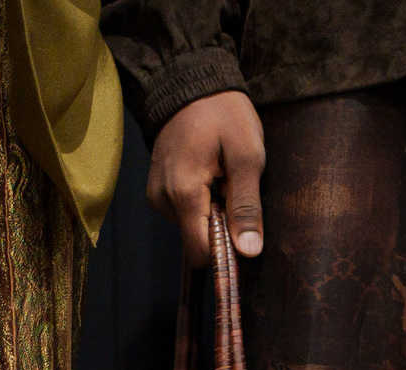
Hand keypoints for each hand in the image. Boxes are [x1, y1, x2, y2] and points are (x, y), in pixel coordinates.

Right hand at [146, 90, 265, 265]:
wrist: (190, 82)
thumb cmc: (223, 114)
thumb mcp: (247, 156)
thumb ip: (246, 206)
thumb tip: (248, 251)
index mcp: (183, 194)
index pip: (200, 252)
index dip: (225, 251)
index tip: (243, 231)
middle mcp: (163, 199)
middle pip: (196, 240)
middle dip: (220, 225)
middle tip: (232, 188)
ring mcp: (156, 194)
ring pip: (190, 226)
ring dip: (211, 211)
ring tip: (220, 175)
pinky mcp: (156, 188)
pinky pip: (182, 211)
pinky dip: (200, 201)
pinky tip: (208, 174)